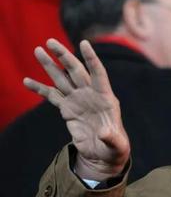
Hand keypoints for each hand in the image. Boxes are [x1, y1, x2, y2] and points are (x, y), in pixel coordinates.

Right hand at [24, 39, 129, 180]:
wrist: (103, 155)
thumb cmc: (115, 148)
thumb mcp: (117, 145)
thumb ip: (112, 138)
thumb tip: (104, 133)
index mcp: (106, 99)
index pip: (99, 74)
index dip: (91, 59)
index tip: (84, 43)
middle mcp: (91, 95)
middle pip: (76, 71)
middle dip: (64, 56)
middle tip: (50, 41)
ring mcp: (78, 100)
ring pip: (62, 79)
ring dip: (50, 65)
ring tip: (38, 50)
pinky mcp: (67, 109)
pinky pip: (51, 95)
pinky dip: (39, 88)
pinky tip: (27, 81)